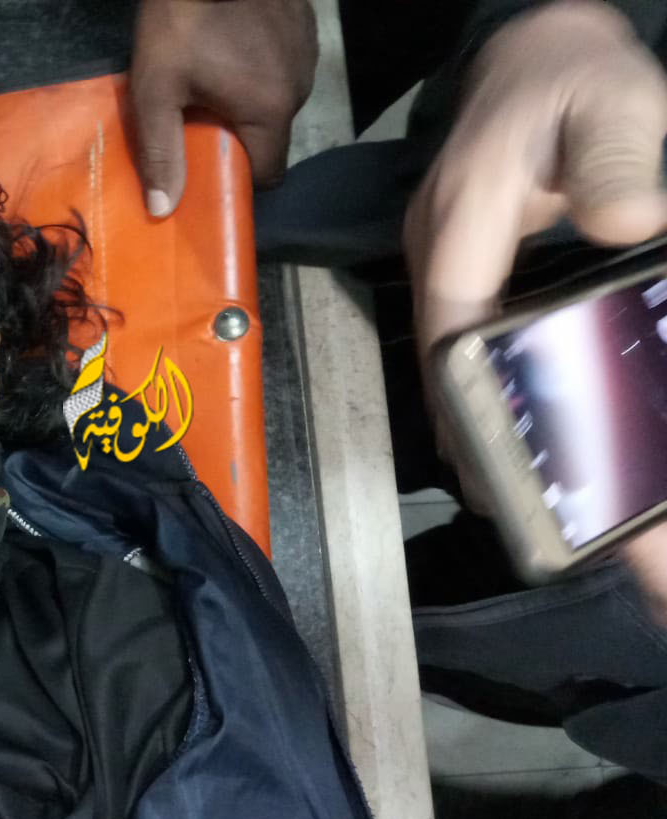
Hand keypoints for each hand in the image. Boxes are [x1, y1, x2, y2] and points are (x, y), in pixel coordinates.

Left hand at [129, 0, 316, 217]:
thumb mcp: (157, 91)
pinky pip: (285, 65)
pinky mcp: (306, 26)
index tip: (209, 164)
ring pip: (280, 99)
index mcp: (271, 111)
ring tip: (215, 76)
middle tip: (200, 115)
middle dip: (238, 134)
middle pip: (272, 136)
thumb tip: (163, 211)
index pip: (268, 174)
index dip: (238, 176)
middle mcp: (302, 88)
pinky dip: (262, 66)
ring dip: (251, 98)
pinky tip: (234, 46)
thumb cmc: (182, 22)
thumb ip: (161, 152)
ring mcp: (309, 54)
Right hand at [403, 0, 666, 595]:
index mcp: (461, 221)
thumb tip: (627, 228)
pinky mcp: (464, 274)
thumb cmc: (576, 79)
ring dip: (481, 428)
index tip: (493, 468)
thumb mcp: (614, 105)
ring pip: (452, 362)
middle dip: (477, 441)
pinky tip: (529, 436)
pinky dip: (490, 396)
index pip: (452, 326)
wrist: (538, 53)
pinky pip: (468, 346)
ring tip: (528, 500)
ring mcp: (446, 266)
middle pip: (445, 365)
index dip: (465, 400)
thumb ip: (618, 160)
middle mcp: (439, 253)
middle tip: (525, 516)